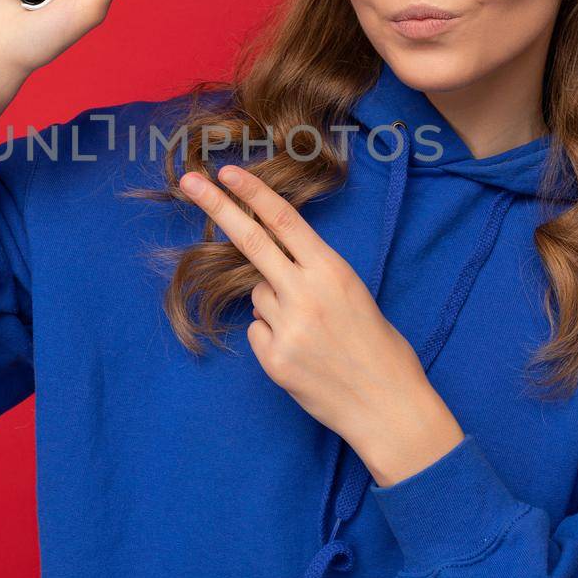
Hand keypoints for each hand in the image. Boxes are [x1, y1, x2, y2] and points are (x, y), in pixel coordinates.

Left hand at [178, 162, 464, 483]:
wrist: (388, 405)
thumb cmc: (378, 346)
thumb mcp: (353, 293)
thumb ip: (312, 274)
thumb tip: (269, 265)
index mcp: (332, 271)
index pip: (284, 219)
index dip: (252, 192)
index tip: (227, 172)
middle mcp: (306, 294)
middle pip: (250, 240)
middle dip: (216, 207)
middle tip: (189, 181)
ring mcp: (286, 328)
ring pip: (257, 294)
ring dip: (272, 302)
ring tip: (311, 329)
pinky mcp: (273, 360)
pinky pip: (258, 330)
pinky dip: (271, 335)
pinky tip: (302, 352)